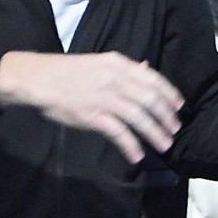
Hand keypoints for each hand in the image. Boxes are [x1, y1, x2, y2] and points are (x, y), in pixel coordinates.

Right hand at [0, 51, 184, 164]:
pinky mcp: (93, 116)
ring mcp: (105, 97)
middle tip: (175, 130)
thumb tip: (147, 68)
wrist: (38, 78)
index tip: (180, 107)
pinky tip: (137, 155)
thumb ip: (125, 68)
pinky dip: (131, 145)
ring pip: (139, 117)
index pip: (153, 79)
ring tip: (164, 145)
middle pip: (150, 99)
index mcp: (118, 64)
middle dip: (166, 117)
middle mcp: (116, 79)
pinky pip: (118, 132)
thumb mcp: (100, 62)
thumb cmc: (68, 71)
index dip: (170, 94)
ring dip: (155, 133)